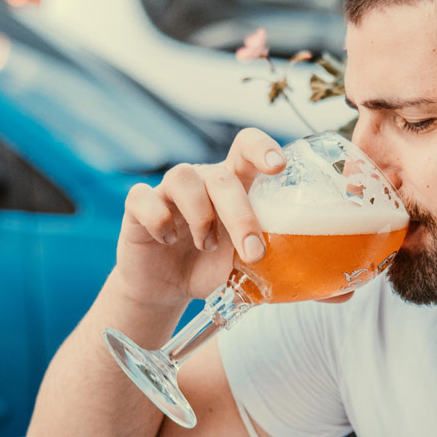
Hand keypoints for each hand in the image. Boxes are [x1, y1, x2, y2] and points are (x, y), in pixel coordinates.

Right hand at [113, 128, 286, 306]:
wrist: (167, 288)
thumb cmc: (210, 267)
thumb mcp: (242, 264)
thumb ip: (265, 256)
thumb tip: (298, 264)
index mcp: (233, 184)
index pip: (247, 148)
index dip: (263, 149)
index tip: (279, 167)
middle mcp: (202, 180)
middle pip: (222, 177)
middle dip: (241, 215)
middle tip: (253, 252)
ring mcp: (168, 190)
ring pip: (183, 178)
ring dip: (200, 217)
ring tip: (205, 245)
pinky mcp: (137, 206)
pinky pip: (144, 198)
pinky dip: (159, 220)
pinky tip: (166, 240)